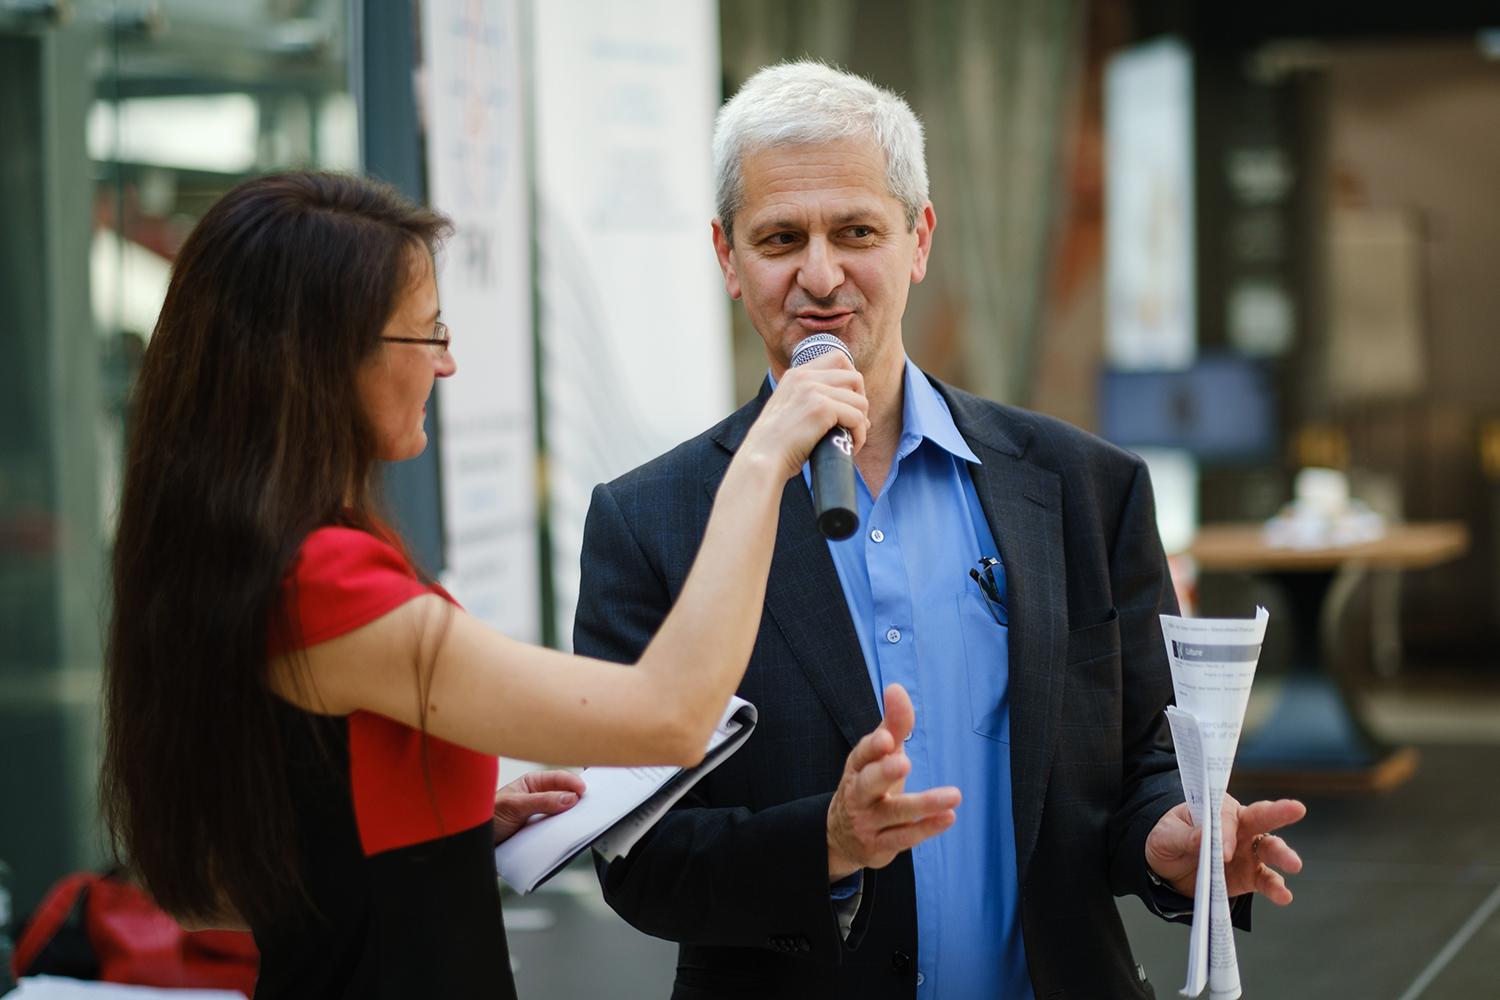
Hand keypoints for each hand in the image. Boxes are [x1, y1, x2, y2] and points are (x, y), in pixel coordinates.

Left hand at [491, 769, 586, 845]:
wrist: (474, 841)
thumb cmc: (488, 815)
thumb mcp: (515, 806)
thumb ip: (541, 801)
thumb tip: (569, 798)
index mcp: (533, 784)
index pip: (558, 778)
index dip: (572, 783)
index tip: (583, 791)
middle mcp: (539, 798)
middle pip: (564, 796)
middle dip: (576, 799)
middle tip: (588, 806)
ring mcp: (540, 815)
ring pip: (562, 814)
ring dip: (569, 817)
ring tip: (580, 821)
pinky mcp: (539, 832)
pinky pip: (555, 831)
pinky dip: (562, 832)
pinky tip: (566, 834)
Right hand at [740, 350, 868, 480]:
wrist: (763, 458)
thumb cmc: (778, 444)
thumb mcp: (791, 409)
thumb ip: (815, 399)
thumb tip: (859, 409)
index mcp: (796, 374)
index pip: (838, 358)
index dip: (851, 381)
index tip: (848, 404)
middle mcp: (805, 377)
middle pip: (854, 377)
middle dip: (860, 401)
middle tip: (853, 424)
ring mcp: (813, 390)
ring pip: (860, 401)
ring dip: (861, 423)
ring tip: (851, 440)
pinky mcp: (822, 408)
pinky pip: (857, 418)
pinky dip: (859, 436)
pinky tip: (851, 447)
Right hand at [826, 684, 961, 881]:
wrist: (842, 835)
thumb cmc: (869, 784)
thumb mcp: (880, 754)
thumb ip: (893, 724)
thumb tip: (896, 688)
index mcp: (857, 767)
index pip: (862, 755)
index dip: (873, 747)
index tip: (888, 740)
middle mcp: (858, 794)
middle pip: (868, 783)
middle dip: (884, 772)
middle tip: (903, 762)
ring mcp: (868, 822)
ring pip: (895, 813)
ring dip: (923, 804)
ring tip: (953, 795)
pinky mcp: (881, 845)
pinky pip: (905, 837)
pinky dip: (927, 828)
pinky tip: (948, 817)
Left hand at [1144, 795, 1305, 903]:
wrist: (1165, 868)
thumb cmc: (1168, 839)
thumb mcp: (1167, 835)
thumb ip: (1185, 837)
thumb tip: (1204, 840)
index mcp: (1217, 809)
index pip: (1227, 816)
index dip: (1226, 833)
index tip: (1222, 853)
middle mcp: (1238, 827)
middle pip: (1261, 817)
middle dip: (1278, 813)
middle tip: (1296, 808)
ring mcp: (1247, 852)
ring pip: (1270, 849)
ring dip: (1283, 854)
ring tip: (1294, 863)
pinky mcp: (1249, 876)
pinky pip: (1266, 880)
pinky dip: (1276, 888)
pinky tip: (1283, 895)